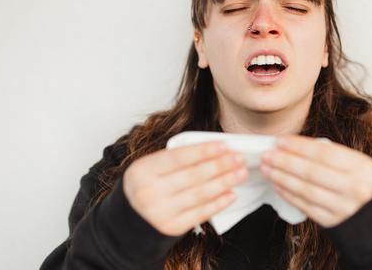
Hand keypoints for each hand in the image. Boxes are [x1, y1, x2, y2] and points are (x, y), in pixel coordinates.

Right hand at [122, 141, 248, 235]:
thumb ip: (176, 158)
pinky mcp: (172, 227)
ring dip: (224, 182)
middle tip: (239, 158)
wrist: (130, 218)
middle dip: (220, 165)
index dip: (204, 151)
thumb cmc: (147, 185)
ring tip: (241, 173)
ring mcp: (160, 212)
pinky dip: (218, 203)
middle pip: (193, 176)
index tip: (225, 145)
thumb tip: (215, 149)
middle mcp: (149, 192)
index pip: (178, 157)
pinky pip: (200, 213)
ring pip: (200, 194)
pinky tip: (231, 194)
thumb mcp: (151, 166)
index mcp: (143, 170)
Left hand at [259, 135, 371, 227]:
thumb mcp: (357, 166)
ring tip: (267, 168)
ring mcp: (344, 207)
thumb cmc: (361, 185)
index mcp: (362, 167)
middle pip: (312, 172)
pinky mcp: (333, 222)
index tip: (279, 141)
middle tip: (267, 155)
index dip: (299, 146)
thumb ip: (332, 156)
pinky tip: (277, 185)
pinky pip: (305, 206)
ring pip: (305, 190)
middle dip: (285, 162)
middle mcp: (355, 188)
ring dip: (282, 178)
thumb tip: (294, 146)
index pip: (324, 153)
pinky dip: (288, 194)